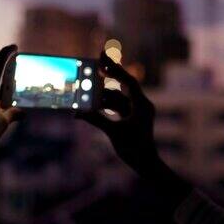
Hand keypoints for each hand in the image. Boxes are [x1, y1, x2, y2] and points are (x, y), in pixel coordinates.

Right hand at [78, 52, 191, 206]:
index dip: (115, 69)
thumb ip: (96, 119)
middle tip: (95, 62)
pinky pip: (118, 106)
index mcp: (141, 104)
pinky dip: (106, 104)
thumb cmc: (134, 149)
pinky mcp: (132, 118)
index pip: (128, 81)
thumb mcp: (113, 132)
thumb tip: (77, 111)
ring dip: (104, 93)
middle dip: (109, 75)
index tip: (102, 59)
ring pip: (119, 96)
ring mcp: (137, 111)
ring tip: (88, 87)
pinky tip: (93, 103)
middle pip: (123, 84)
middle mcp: (140, 105)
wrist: (146, 164)